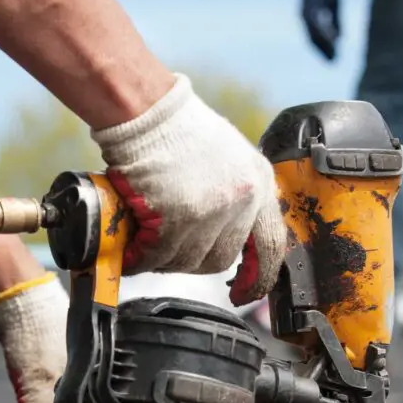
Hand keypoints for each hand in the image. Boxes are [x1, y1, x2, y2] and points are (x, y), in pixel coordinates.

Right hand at [91, 73, 285, 305]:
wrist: (148, 110)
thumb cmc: (179, 128)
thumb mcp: (229, 157)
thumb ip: (236, 194)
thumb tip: (226, 233)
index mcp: (259, 184)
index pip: (271, 246)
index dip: (258, 276)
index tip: (243, 292)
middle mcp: (242, 200)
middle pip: (220, 258)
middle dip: (191, 259)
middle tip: (168, 247)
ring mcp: (211, 210)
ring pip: (187, 261)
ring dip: (163, 258)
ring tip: (145, 241)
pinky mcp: (178, 217)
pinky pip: (159, 255)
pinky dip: (141, 257)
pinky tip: (131, 248)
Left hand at [301, 0, 340, 60]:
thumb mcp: (334, 4)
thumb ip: (335, 21)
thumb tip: (339, 39)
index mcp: (310, 17)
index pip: (316, 38)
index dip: (324, 50)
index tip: (333, 60)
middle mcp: (305, 16)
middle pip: (313, 39)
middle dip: (323, 51)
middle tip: (333, 63)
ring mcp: (306, 10)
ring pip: (314, 33)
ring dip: (324, 45)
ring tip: (333, 55)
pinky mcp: (310, 4)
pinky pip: (316, 22)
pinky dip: (323, 31)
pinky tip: (333, 38)